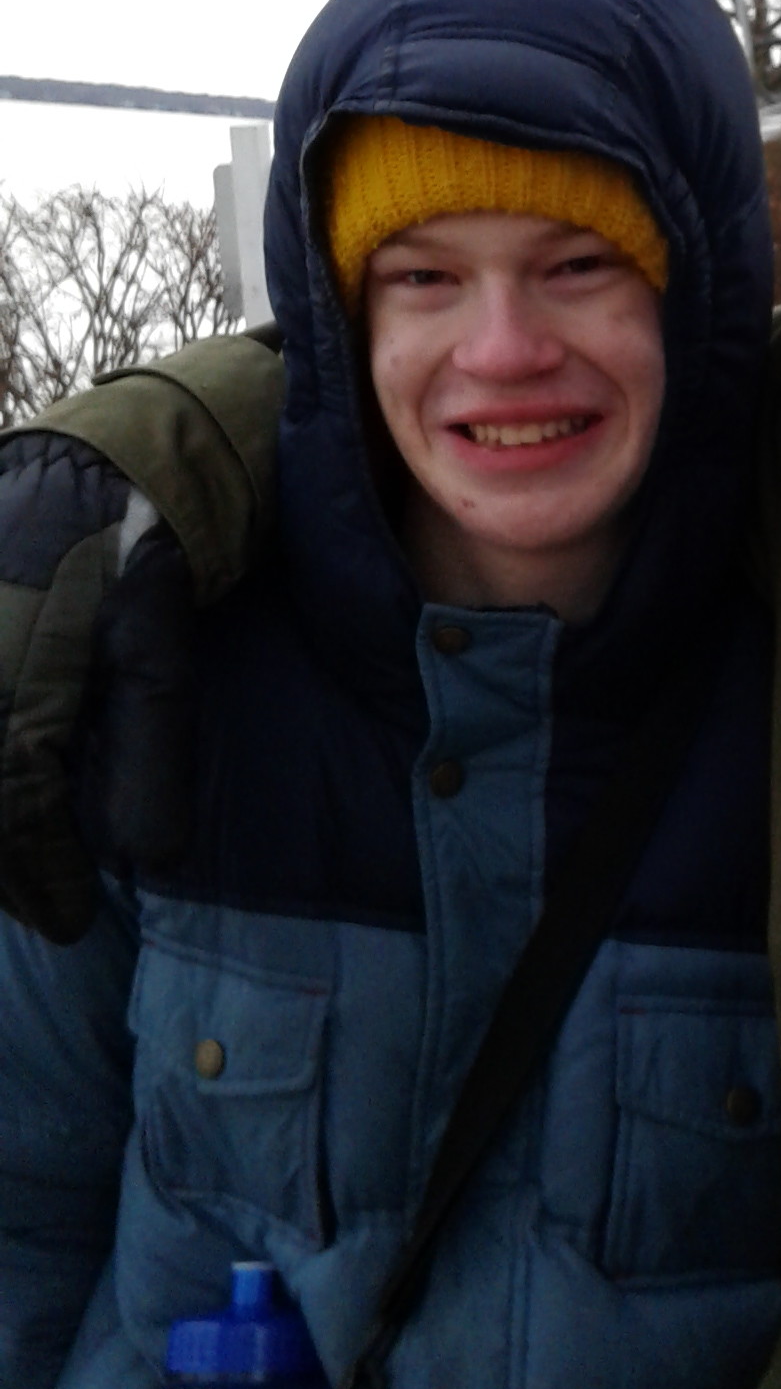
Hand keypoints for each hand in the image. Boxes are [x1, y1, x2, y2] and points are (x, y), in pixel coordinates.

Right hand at [0, 434, 194, 940]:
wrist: (88, 467)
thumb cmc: (133, 561)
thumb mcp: (158, 655)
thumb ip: (151, 758)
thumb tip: (149, 859)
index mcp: (14, 696)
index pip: (17, 815)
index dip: (42, 879)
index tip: (72, 921)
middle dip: (7, 870)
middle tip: (45, 908)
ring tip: (20, 876)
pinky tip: (13, 811)